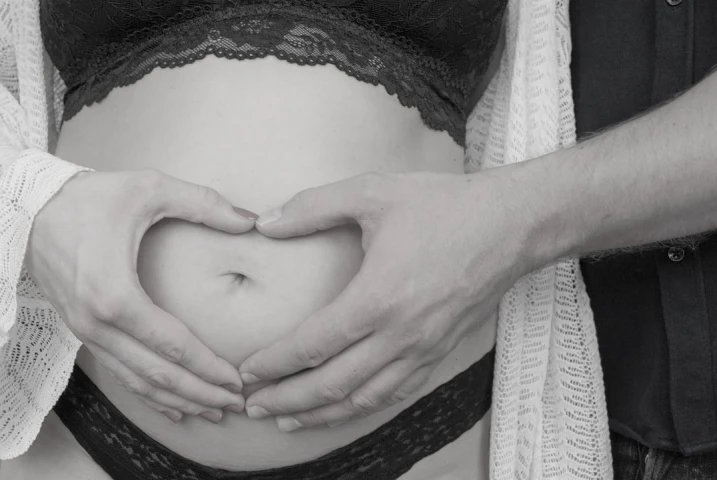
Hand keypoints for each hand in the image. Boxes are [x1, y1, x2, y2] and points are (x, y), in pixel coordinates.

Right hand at [26, 169, 256, 423]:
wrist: (26, 208)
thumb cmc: (89, 198)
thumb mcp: (149, 188)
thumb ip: (203, 203)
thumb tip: (250, 221)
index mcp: (115, 295)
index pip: (173, 346)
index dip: (209, 367)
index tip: (239, 381)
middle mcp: (97, 323)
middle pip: (157, 374)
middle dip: (199, 393)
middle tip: (237, 404)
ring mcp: (85, 332)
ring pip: (137, 381)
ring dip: (177, 400)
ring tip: (213, 412)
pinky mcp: (81, 331)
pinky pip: (119, 372)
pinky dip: (148, 394)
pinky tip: (173, 407)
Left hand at [238, 170, 534, 430]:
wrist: (513, 223)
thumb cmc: (444, 205)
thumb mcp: (373, 192)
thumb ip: (312, 206)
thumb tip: (263, 222)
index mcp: (378, 298)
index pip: (312, 345)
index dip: (274, 363)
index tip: (246, 372)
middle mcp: (400, 335)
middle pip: (331, 384)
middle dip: (287, 400)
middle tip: (253, 406)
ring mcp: (423, 349)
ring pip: (363, 399)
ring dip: (320, 413)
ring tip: (287, 419)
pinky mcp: (440, 352)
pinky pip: (395, 393)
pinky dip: (361, 407)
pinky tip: (342, 407)